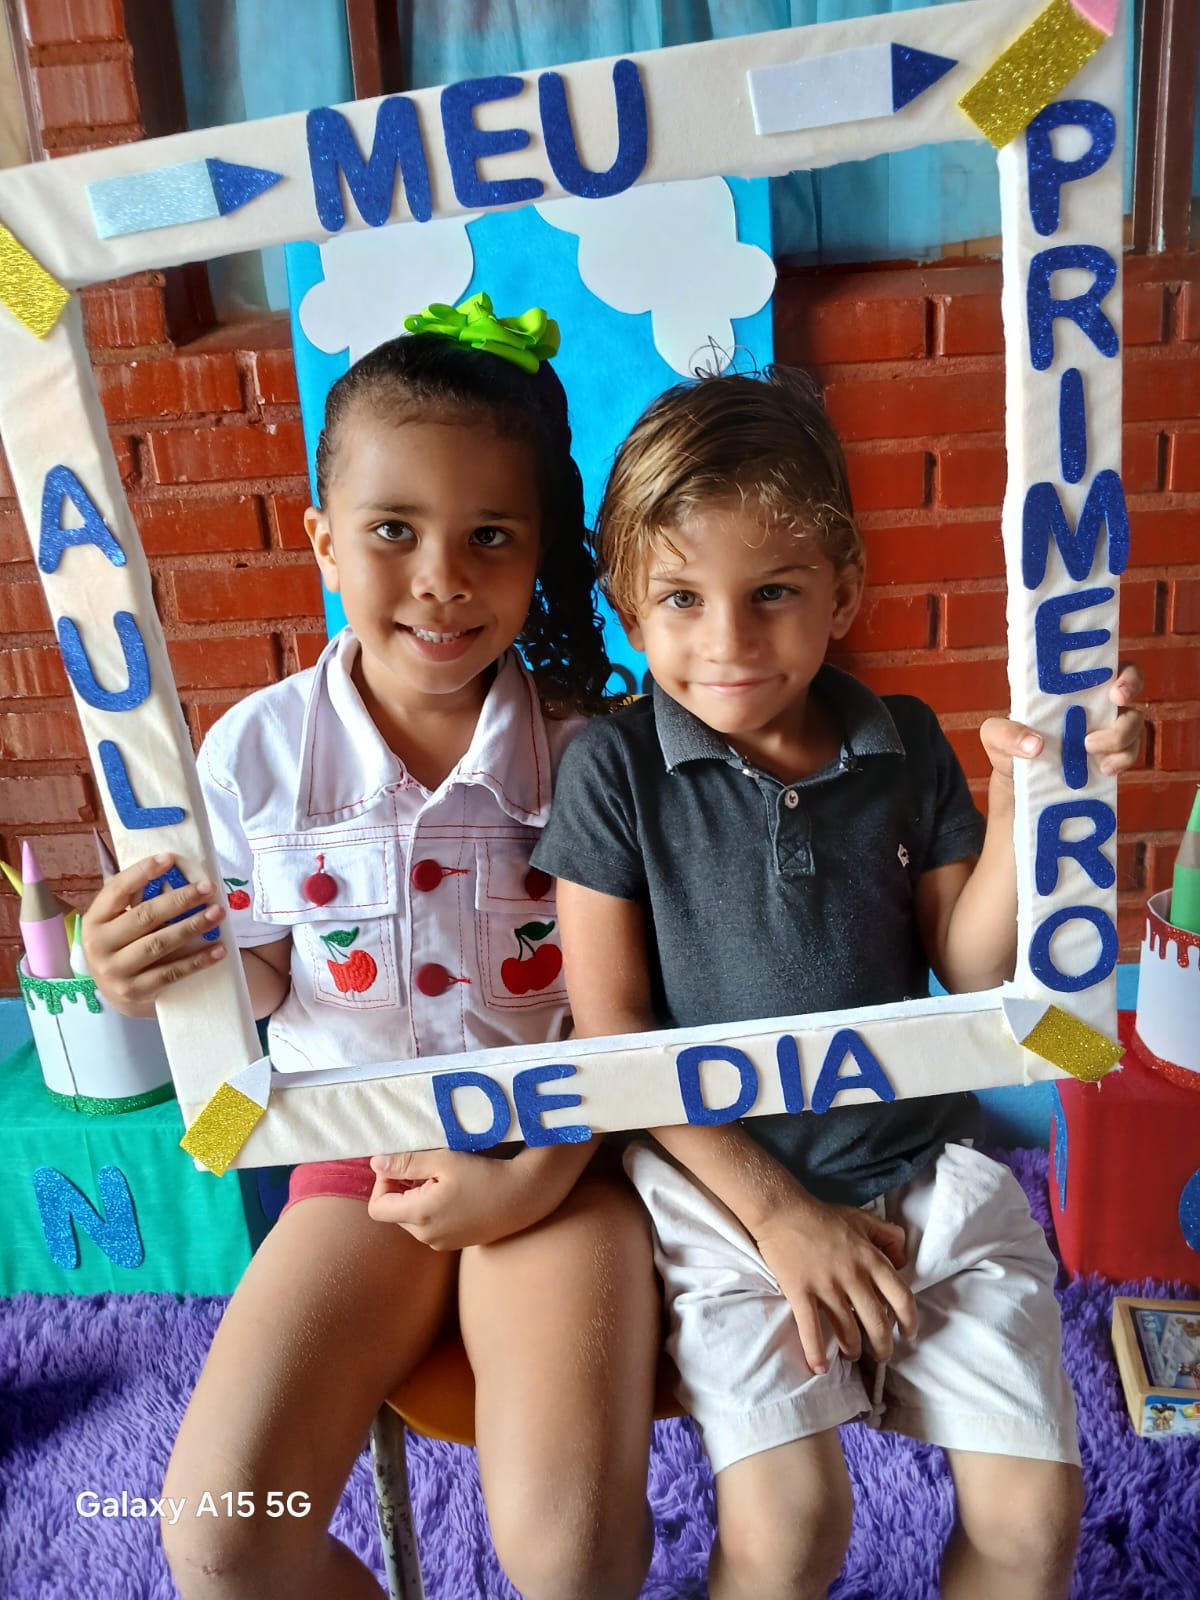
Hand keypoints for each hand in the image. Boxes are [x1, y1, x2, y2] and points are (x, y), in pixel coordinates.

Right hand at [82, 854, 225, 1016]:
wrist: (116, 994)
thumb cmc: (124, 945)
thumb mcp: (118, 922)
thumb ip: (136, 900)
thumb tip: (174, 869)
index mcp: (94, 920)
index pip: (117, 890)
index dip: (142, 872)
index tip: (170, 858)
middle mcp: (99, 945)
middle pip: (144, 916)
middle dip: (179, 900)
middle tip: (208, 888)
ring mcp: (115, 971)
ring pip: (159, 944)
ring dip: (192, 926)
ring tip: (217, 913)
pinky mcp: (135, 992)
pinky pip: (171, 973)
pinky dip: (197, 960)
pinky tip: (218, 949)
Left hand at [368, 1150, 539, 1250]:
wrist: (524, 1196)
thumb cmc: (485, 1174)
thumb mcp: (444, 1160)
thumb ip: (406, 1162)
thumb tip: (375, 1163)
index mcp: (420, 1215)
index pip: (377, 1207)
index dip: (383, 1183)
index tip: (404, 1165)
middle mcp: (426, 1236)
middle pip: (395, 1212)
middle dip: (403, 1188)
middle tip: (429, 1167)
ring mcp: (442, 1243)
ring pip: (413, 1219)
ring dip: (419, 1198)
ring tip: (445, 1179)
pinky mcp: (455, 1244)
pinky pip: (431, 1226)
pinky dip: (434, 1209)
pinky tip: (457, 1192)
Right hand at [754, 1194, 917, 1373]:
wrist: (783, 1212)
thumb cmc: (824, 1216)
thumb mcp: (864, 1219)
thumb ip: (889, 1237)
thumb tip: (902, 1263)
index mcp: (871, 1259)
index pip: (902, 1298)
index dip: (910, 1321)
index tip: (909, 1335)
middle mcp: (853, 1276)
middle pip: (877, 1323)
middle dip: (883, 1346)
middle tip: (881, 1355)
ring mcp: (827, 1287)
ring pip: (848, 1331)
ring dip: (853, 1350)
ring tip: (852, 1354)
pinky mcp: (801, 1294)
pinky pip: (811, 1330)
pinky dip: (816, 1353)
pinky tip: (819, 1368)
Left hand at [979, 660, 1144, 781]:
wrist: (1020, 783)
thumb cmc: (1011, 745)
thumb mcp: (995, 736)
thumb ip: (1005, 735)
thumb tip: (1035, 745)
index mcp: (1070, 687)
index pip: (1104, 665)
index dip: (1121, 670)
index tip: (1116, 689)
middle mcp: (1095, 703)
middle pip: (1130, 686)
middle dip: (1130, 692)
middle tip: (1114, 704)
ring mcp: (1108, 730)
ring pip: (1134, 724)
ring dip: (1120, 737)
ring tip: (1090, 750)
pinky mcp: (1112, 756)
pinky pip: (1129, 755)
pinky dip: (1121, 761)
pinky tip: (1104, 769)